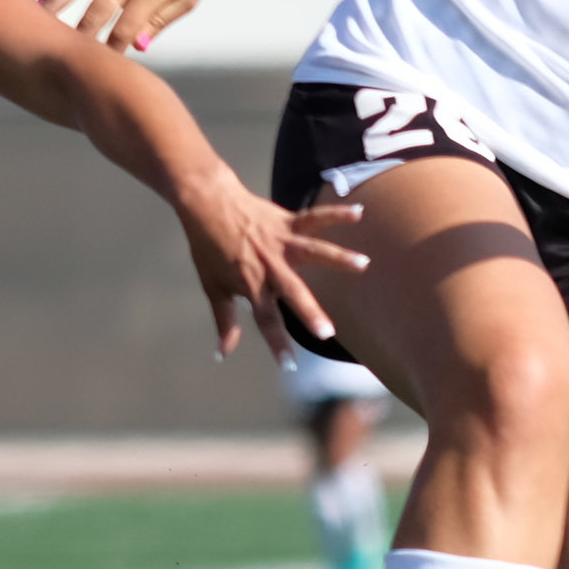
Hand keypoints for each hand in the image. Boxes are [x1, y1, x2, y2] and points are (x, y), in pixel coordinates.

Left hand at [174, 176, 368, 359]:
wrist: (206, 204)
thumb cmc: (208, 248)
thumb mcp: (212, 287)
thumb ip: (224, 320)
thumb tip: (223, 353)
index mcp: (251, 283)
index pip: (265, 319)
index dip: (276, 343)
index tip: (288, 365)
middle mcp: (269, 264)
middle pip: (292, 291)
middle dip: (309, 312)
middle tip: (328, 332)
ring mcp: (280, 241)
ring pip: (312, 250)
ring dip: (338, 256)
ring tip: (363, 263)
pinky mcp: (287, 221)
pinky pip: (314, 217)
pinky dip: (335, 213)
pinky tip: (358, 212)